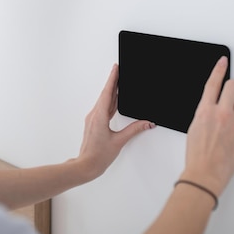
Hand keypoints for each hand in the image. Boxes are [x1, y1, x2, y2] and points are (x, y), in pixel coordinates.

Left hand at [76, 64, 155, 180]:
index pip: (108, 93)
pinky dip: (110, 101)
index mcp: (99, 116)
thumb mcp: (119, 141)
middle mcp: (94, 115)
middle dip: (113, 82)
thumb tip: (147, 123)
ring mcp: (93, 119)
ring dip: (111, 91)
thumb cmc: (98, 155)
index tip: (115, 68)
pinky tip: (115, 100)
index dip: (112, 79)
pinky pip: (103, 108)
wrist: (86, 165)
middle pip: (106, 94)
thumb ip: (134, 130)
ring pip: (104, 101)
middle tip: (119, 70)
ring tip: (119, 82)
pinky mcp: (94, 123)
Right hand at [181, 56, 233, 195]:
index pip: (213, 83)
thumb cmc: (197, 154)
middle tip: (233, 91)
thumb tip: (213, 105)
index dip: (219, 69)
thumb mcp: (194, 127)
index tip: (223, 61)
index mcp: (205, 111)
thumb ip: (205, 112)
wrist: (206, 173)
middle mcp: (221, 114)